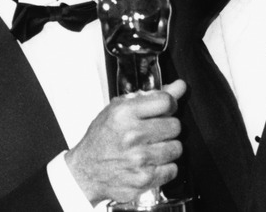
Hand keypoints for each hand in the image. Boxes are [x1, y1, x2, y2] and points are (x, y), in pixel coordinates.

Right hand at [65, 80, 186, 204]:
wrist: (86, 172)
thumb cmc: (102, 139)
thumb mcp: (119, 110)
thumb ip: (152, 97)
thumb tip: (179, 86)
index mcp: (124, 113)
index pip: (166, 102)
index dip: (169, 105)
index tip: (164, 110)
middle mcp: (132, 135)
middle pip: (175, 125)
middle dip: (167, 128)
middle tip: (154, 132)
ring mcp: (139, 159)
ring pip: (176, 148)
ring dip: (167, 148)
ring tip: (152, 149)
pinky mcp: (144, 179)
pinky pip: (173, 169)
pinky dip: (165, 168)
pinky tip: (151, 164)